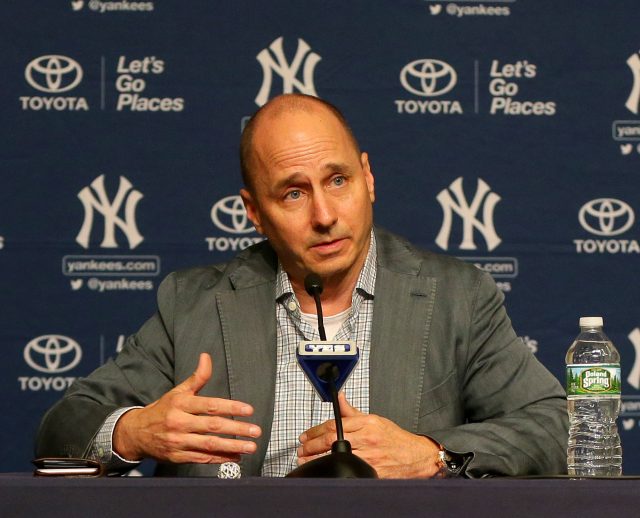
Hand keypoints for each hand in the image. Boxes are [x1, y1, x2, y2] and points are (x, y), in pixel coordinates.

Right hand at [113, 353, 260, 463]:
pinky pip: (202, 458)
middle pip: (212, 426)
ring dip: (232, 446)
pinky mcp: (177, 457)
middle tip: (256, 430)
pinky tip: (236, 457)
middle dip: (237, 429)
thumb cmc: (162, 409)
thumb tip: (206, 356)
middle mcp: (179, 423)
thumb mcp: (178, 391)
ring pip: (209, 445)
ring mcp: (178, 442)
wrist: (135, 433)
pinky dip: (220, 459)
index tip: (249, 410)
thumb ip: (197, 377)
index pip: (210, 405)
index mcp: (181, 404)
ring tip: (251, 446)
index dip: (231, 407)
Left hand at [297, 392, 439, 477]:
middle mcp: (368, 438)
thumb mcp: (375, 419)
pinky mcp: (372, 471)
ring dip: (317, 459)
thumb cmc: (396, 438)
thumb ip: (352, 411)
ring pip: (337, 456)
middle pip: (332, 439)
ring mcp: (370, 456)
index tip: (306, 435)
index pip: (334, 424)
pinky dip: (334, 469)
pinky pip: (348, 469)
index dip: (315, 430)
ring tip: (306, 459)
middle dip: (312, 445)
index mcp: (367, 423)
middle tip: (302, 448)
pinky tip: (325, 470)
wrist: (416, 456)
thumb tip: (339, 397)